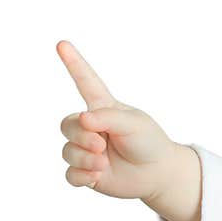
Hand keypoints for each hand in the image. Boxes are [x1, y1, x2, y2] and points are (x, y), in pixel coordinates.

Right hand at [56, 40, 177, 199]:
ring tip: (103, 163)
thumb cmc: (149, 142)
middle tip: (99, 144)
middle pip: (67, 125)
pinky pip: (70, 174)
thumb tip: (82, 120)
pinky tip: (96, 176)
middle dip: (80, 136)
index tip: (62, 44)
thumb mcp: (134, 124)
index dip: (74, 63)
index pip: (86, 82)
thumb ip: (108, 118)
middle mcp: (92, 128)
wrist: (159, 174)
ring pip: (67, 151)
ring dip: (83, 158)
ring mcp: (88, 151)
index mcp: (104, 108)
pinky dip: (81, 176)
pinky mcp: (87, 173)